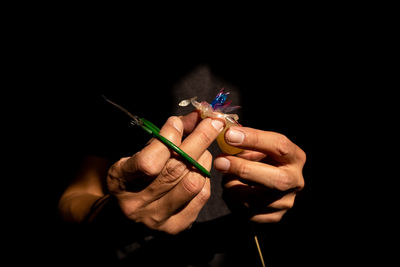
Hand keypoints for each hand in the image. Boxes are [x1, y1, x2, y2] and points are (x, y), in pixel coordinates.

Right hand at [106, 113, 224, 233]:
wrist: (127, 215)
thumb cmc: (135, 176)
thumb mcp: (140, 152)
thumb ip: (165, 135)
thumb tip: (196, 117)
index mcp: (121, 182)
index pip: (149, 162)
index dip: (167, 139)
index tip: (179, 121)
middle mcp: (137, 204)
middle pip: (176, 169)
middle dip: (198, 140)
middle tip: (213, 123)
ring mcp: (158, 218)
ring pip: (192, 182)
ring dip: (203, 159)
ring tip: (202, 149)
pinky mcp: (177, 225)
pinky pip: (201, 196)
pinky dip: (204, 176)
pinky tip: (200, 168)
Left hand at [214, 126, 305, 222]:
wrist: (265, 187)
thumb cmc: (258, 160)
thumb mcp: (256, 148)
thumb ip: (244, 141)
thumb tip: (223, 133)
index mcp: (295, 157)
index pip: (279, 146)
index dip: (254, 139)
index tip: (229, 135)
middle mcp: (296, 181)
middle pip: (275, 179)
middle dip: (244, 169)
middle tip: (219, 162)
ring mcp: (285, 202)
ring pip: (255, 197)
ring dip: (232, 185)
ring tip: (225, 175)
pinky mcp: (273, 218)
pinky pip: (247, 211)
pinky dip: (233, 200)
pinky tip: (231, 190)